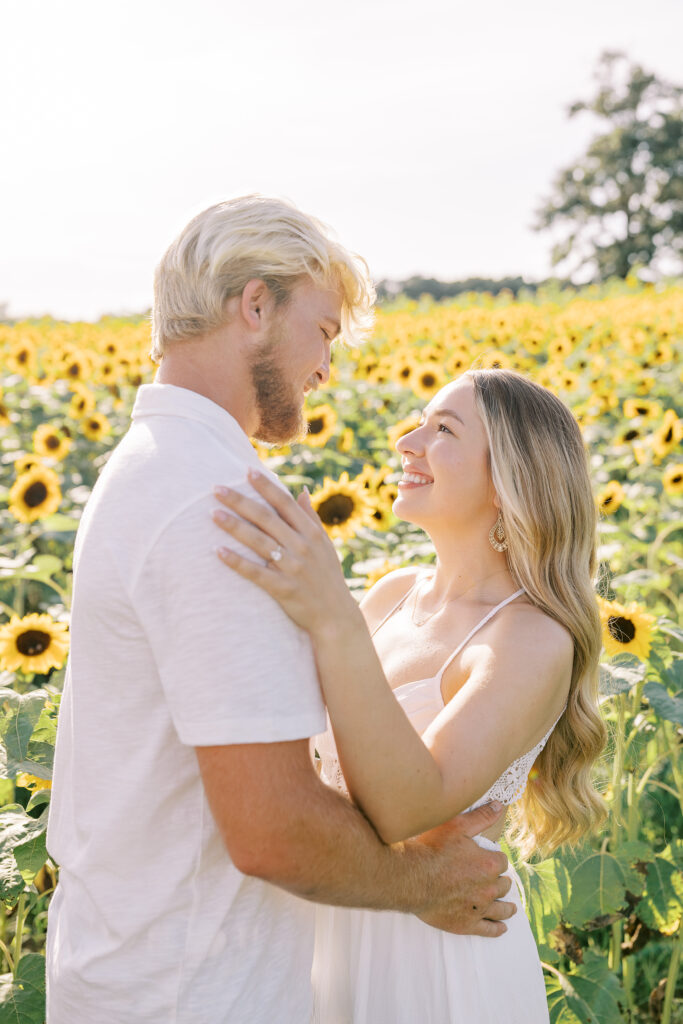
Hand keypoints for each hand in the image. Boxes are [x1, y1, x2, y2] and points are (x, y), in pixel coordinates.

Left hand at [213, 469, 357, 633]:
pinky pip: (256, 572)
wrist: (335, 616)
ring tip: (212, 514)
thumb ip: (310, 517)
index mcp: (311, 533)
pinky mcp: (283, 589)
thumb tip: (301, 491)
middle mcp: (302, 547)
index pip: (285, 503)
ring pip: (259, 542)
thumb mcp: (324, 545)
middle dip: (240, 501)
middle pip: (266, 518)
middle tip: (216, 488)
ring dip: (234, 526)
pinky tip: (218, 551)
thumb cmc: (326, 577)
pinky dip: (237, 562)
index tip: (246, 471)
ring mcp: (293, 567)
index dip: (265, 486)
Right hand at [412, 801, 515, 936]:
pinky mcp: (467, 924)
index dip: (495, 860)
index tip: (489, 860)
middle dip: (500, 881)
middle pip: (503, 885)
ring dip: (506, 906)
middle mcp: (488, 888)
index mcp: (488, 864)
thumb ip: (480, 816)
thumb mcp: (456, 826)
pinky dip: (497, 928)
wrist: (410, 877)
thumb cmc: (431, 850)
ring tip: (510, 907)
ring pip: (501, 908)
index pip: (501, 862)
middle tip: (495, 880)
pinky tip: (501, 927)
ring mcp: (479, 908)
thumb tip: (500, 806)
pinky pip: (489, 929)